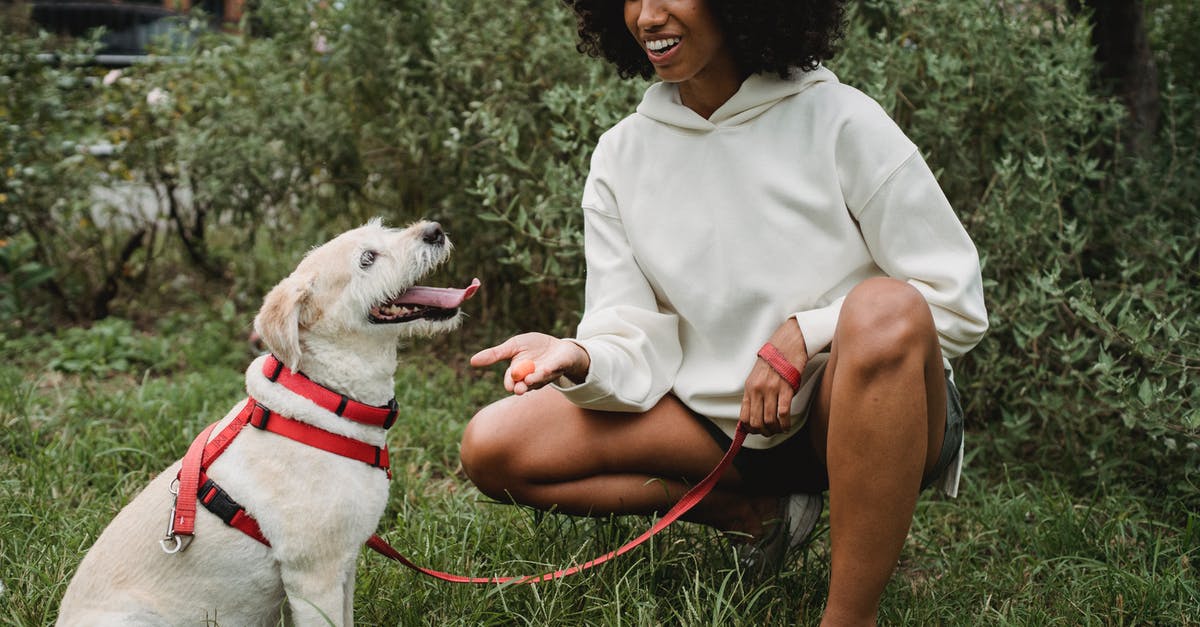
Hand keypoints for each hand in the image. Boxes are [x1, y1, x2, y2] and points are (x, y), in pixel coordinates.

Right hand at [470, 332, 590, 394]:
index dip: (510, 383)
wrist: (559, 346)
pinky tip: (546, 369)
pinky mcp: (560, 366)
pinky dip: (550, 369)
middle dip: (521, 387)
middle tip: (519, 389)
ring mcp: (546, 374)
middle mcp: (532, 378)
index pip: (511, 381)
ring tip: (530, 379)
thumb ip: (495, 354)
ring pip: (539, 380)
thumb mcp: (513, 346)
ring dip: (535, 379)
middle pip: (525, 386)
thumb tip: (472, 361)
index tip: (509, 385)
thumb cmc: (534, 347)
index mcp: (519, 373)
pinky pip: (555, 369)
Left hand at [739, 320, 807, 434]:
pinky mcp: (786, 388)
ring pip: (769, 420)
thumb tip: (756, 415)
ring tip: (780, 430)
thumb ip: (755, 394)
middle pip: (756, 422)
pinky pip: (783, 413)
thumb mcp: (757, 377)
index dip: (749, 429)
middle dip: (763, 432)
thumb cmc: (773, 361)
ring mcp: (771, 389)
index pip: (743, 416)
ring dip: (775, 430)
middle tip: (770, 433)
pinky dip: (785, 424)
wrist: (787, 344)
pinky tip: (787, 426)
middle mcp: (758, 390)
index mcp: (749, 388)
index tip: (757, 431)